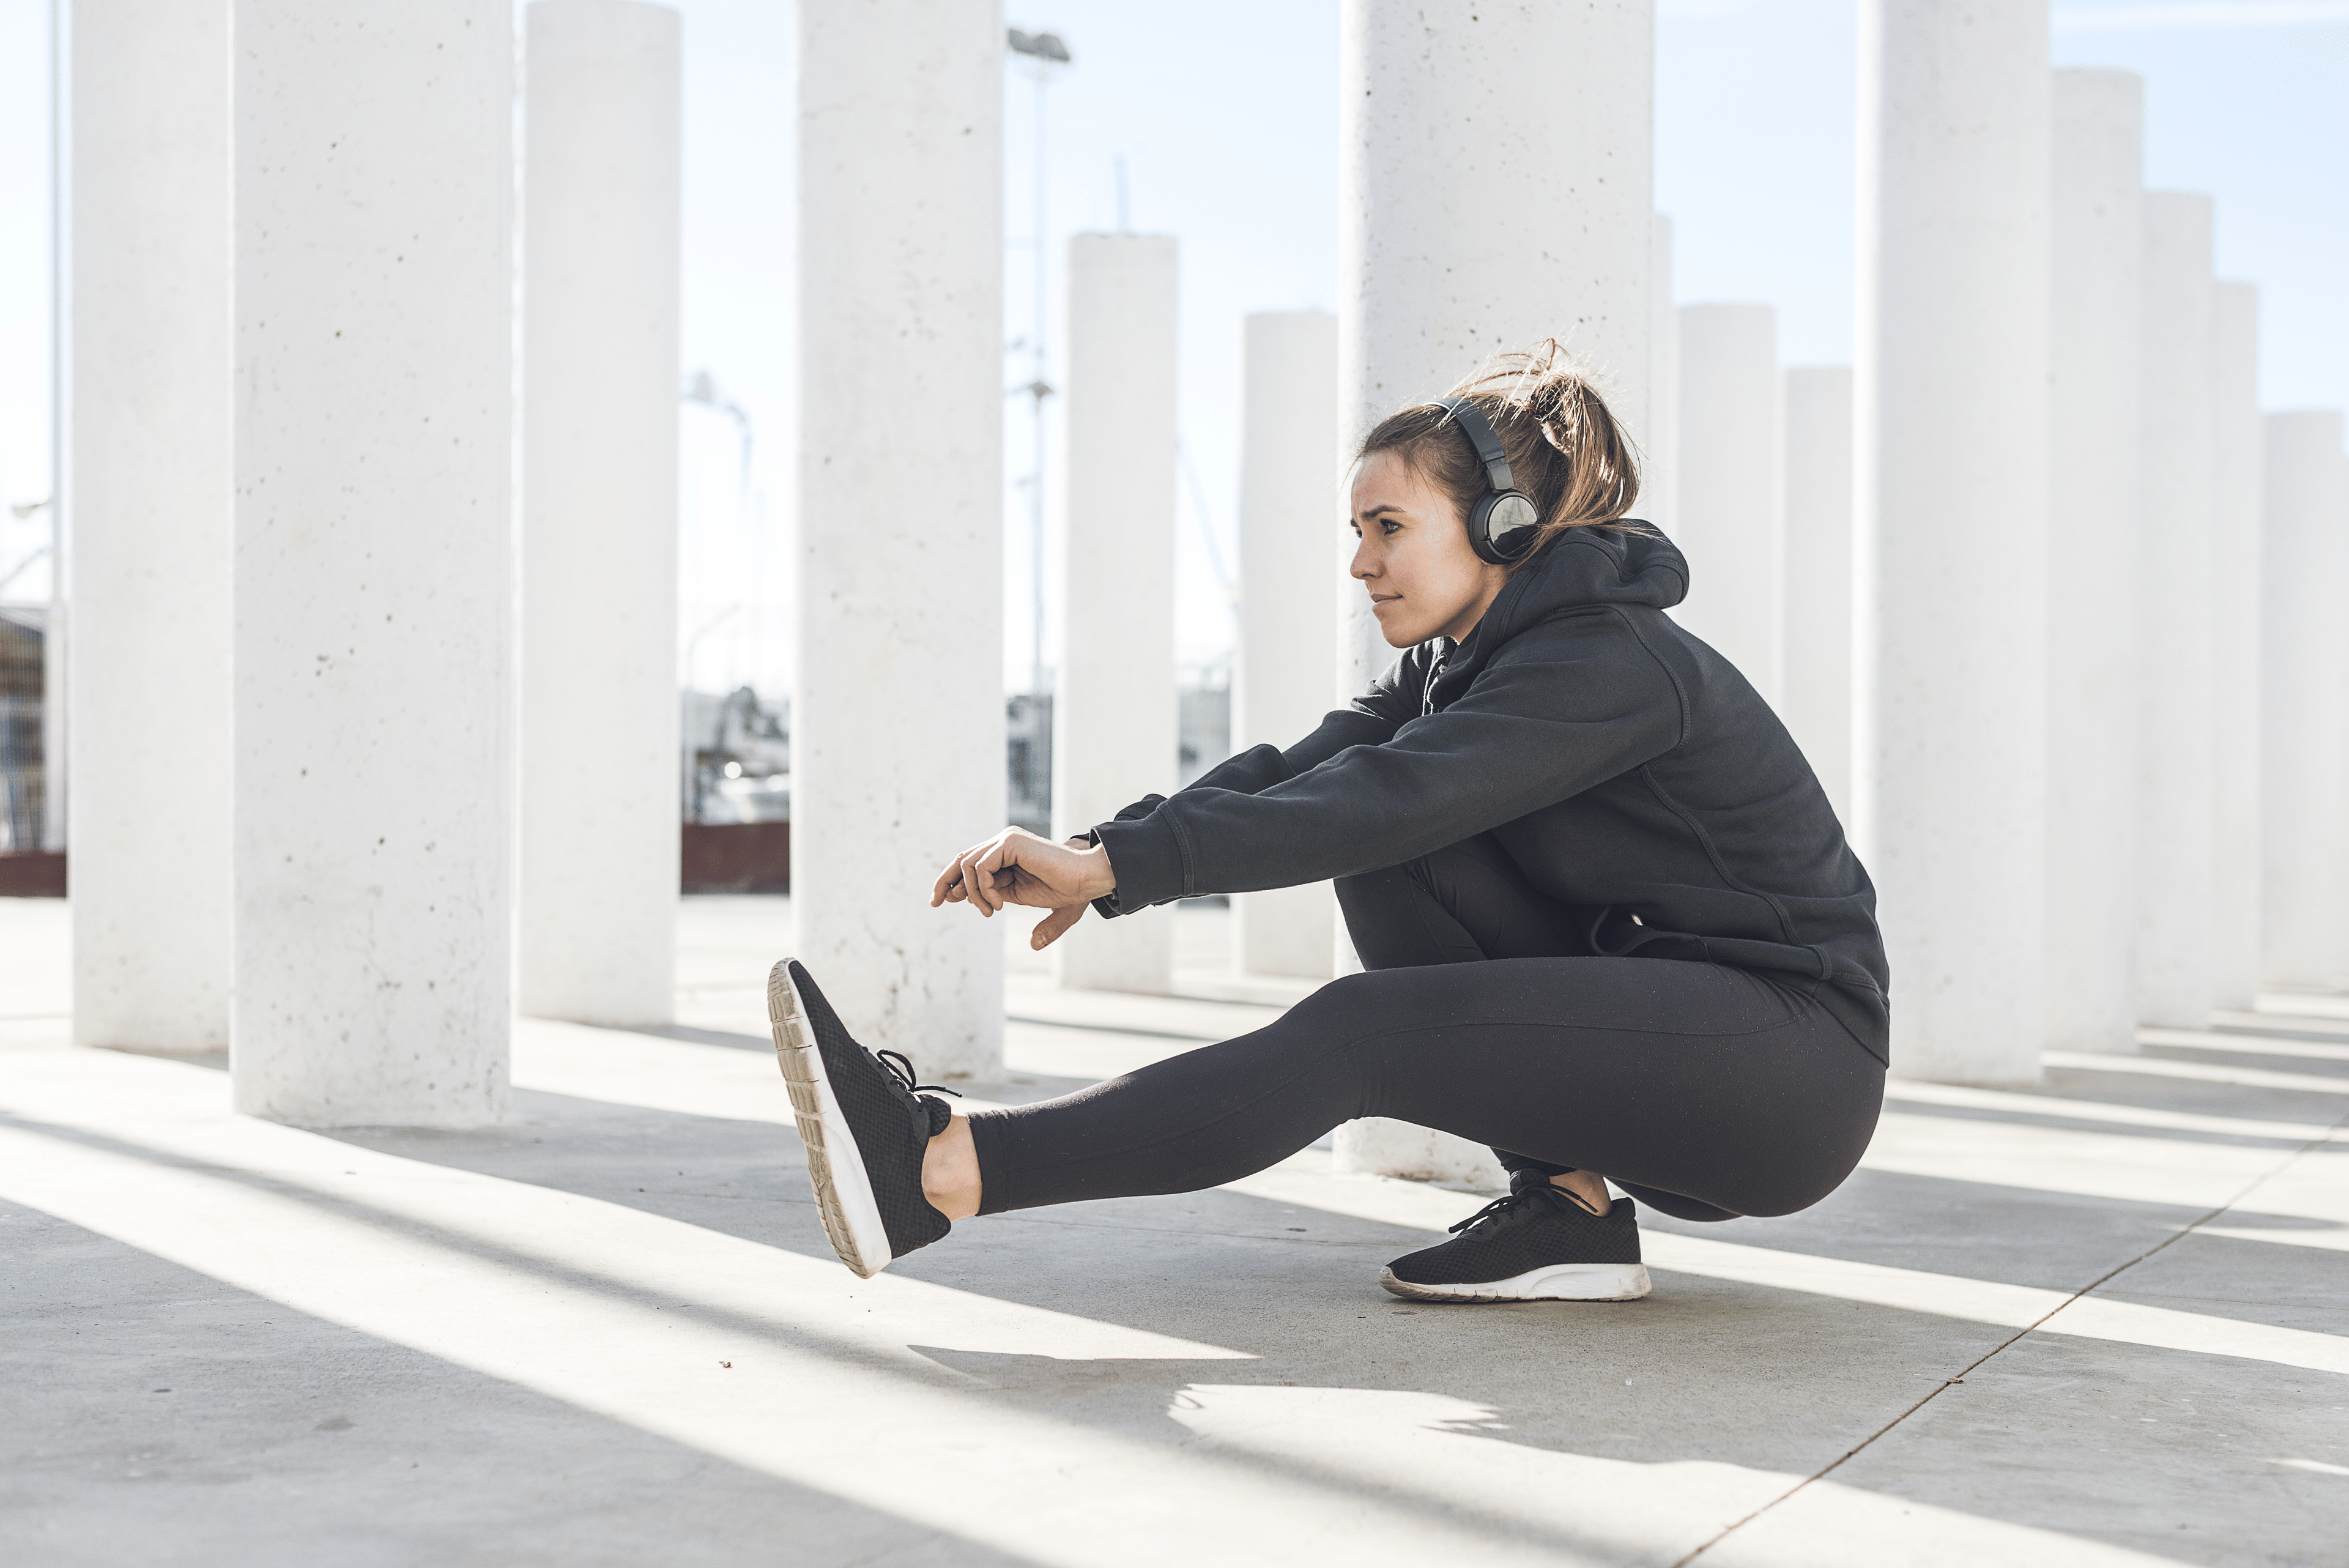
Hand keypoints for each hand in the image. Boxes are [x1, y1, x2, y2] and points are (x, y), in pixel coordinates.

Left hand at [930, 827, 1117, 949]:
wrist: (1087, 880)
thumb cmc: (1071, 892)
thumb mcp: (1041, 907)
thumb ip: (1031, 918)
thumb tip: (1032, 945)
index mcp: (1008, 855)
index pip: (970, 864)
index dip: (952, 882)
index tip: (941, 901)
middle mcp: (1004, 843)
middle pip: (962, 859)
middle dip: (944, 881)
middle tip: (935, 902)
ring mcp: (1006, 841)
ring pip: (968, 865)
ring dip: (972, 894)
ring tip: (990, 912)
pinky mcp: (1010, 843)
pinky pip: (980, 867)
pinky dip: (983, 889)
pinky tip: (998, 905)